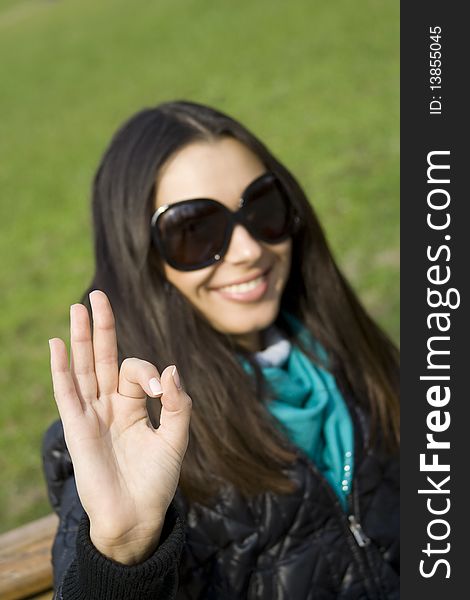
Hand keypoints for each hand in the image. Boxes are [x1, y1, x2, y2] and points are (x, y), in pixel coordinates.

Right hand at [48, 290, 190, 563]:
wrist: (137, 517)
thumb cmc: (157, 481)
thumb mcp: (176, 439)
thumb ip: (178, 404)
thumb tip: (171, 369)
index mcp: (133, 404)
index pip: (136, 370)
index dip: (149, 372)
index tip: (161, 389)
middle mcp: (110, 404)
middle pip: (103, 357)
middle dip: (102, 327)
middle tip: (97, 295)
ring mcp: (92, 414)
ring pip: (84, 368)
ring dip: (81, 338)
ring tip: (78, 308)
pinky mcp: (77, 429)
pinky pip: (67, 394)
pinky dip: (61, 369)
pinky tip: (58, 344)